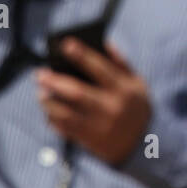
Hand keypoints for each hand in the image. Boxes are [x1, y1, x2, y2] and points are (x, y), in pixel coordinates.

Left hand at [36, 39, 151, 166]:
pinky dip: (53, 120)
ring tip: (41, 94)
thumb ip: (122, 63)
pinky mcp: (92, 141)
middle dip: (55, 81)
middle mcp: (112, 108)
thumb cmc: (136, 107)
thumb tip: (104, 43)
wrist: (146, 145)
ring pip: (67, 114)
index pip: (100, 68)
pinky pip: (66, 130)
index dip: (82, 55)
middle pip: (77, 92)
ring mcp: (101, 126)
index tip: (65, 44)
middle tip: (40, 74)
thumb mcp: (138, 84)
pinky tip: (48, 112)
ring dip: (49, 102)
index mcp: (125, 89)